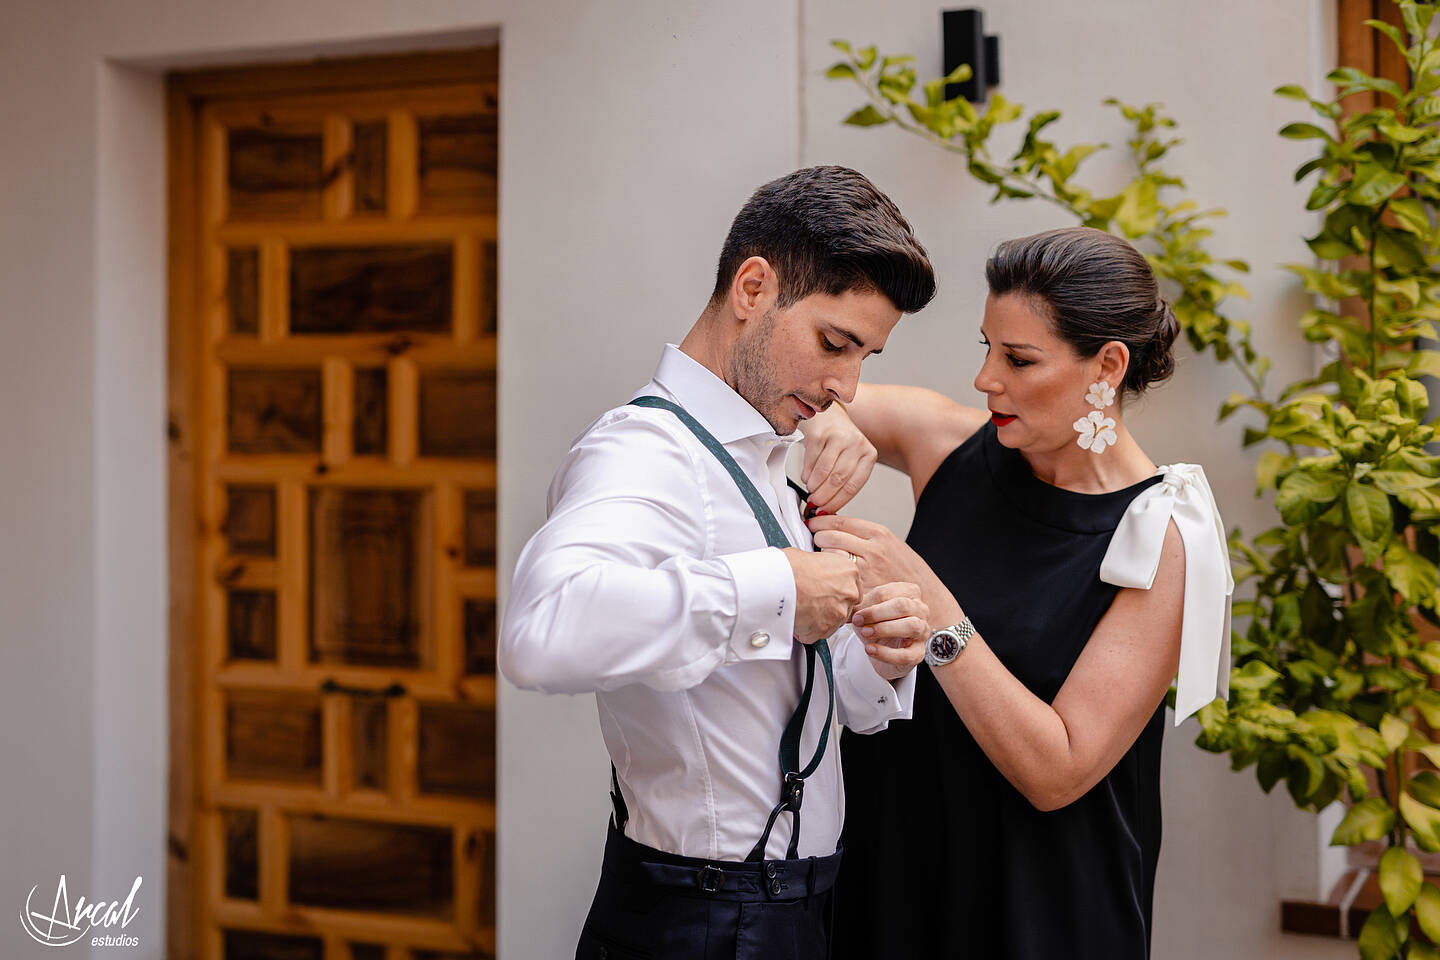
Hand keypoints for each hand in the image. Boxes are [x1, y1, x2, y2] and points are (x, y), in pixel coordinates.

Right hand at [783, 547, 861, 643]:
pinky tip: (796, 619)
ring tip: (802, 609)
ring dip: (820, 619)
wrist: (779, 582)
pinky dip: (807, 630)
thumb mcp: (812, 557)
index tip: (827, 591)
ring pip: (834, 621)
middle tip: (813, 600)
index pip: (852, 586)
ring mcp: (839, 613)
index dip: (837, 590)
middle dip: (831, 605)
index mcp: (849, 571)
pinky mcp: (826, 629)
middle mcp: (849, 593)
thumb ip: (821, 568)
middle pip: (846, 605)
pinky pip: (818, 634)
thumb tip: (814, 569)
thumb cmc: (790, 567)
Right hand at [799, 402, 876, 514]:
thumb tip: (828, 509)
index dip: (837, 502)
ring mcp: (837, 437)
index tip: (827, 511)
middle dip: (823, 497)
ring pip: (823, 472)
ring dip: (814, 487)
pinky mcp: (819, 434)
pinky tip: (807, 477)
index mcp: (868, 454)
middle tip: (815, 504)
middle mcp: (856, 443)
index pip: (853, 485)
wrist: (829, 415)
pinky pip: (810, 462)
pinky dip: (807, 474)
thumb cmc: (840, 442)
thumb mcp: (851, 460)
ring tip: (811, 491)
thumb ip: (844, 482)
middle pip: (838, 479)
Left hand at [807, 514, 935, 595]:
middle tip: (815, 539)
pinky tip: (830, 573)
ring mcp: (866, 569)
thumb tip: (835, 526)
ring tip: (822, 556)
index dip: (821, 520)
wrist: (923, 591)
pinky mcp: (862, 587)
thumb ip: (864, 534)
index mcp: (878, 533)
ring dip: (822, 554)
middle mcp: (872, 549)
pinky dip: (831, 573)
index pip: (840, 521)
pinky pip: (838, 575)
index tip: (813, 521)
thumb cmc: (905, 567)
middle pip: (830, 536)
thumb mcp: (889, 541)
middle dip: (817, 536)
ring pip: (830, 555)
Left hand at [851, 582, 929, 680]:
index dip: (870, 603)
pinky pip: (906, 654)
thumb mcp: (865, 612)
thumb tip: (847, 603)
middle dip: (877, 614)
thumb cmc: (876, 624)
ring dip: (885, 629)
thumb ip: (858, 606)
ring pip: (911, 626)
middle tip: (858, 622)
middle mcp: (921, 610)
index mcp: (909, 593)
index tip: (855, 614)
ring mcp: (923, 631)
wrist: (882, 650)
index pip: (889, 592)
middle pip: (903, 606)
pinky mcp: (918, 653)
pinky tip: (870, 649)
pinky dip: (886, 653)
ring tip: (865, 633)